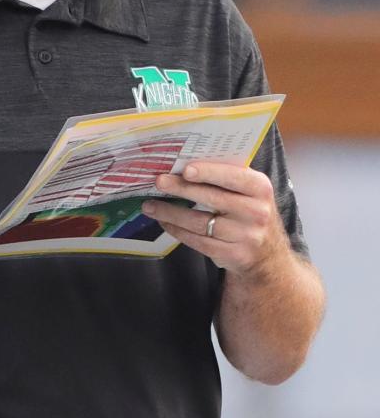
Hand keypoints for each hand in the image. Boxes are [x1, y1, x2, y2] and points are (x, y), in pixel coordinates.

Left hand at [141, 162, 289, 274]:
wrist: (266, 255)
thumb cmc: (247, 212)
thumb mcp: (248, 192)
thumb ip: (226, 177)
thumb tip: (184, 162)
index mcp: (260, 188)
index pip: (233, 177)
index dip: (209, 172)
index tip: (185, 169)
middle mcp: (257, 212)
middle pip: (212, 198)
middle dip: (181, 188)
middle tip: (159, 182)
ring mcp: (246, 235)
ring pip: (200, 222)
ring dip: (170, 212)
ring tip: (150, 205)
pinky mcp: (233, 254)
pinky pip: (198, 241)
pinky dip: (177, 230)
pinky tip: (164, 222)